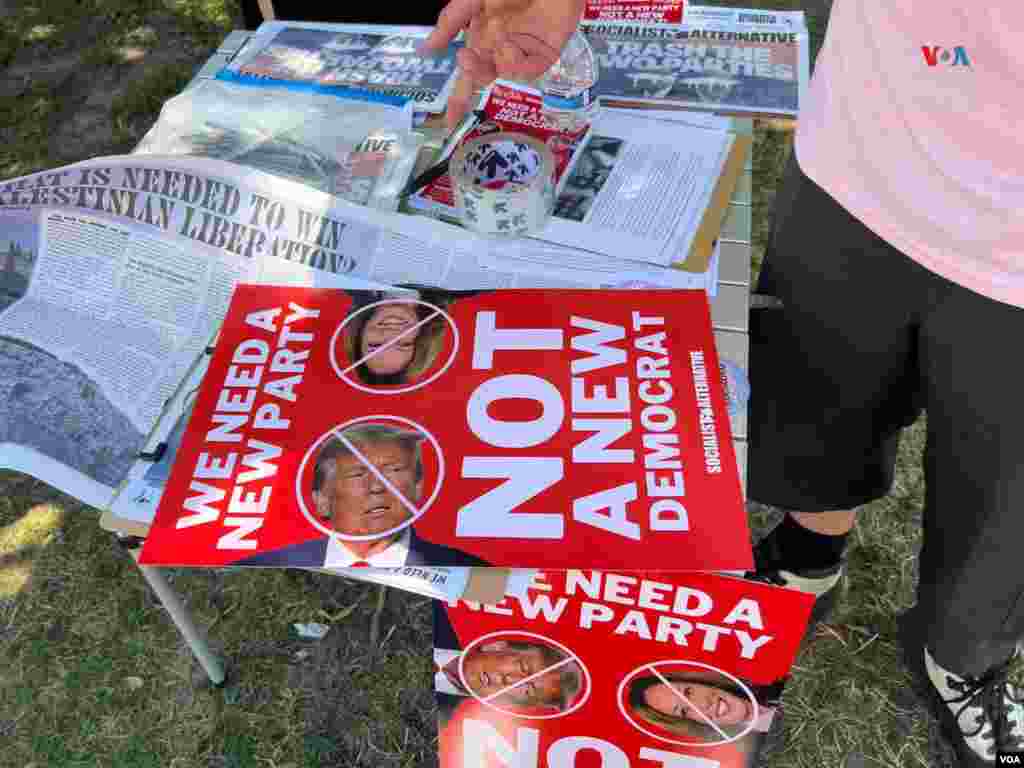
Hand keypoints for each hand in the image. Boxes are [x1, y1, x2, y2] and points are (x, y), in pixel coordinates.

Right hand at [420, 0, 586, 128]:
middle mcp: (500, 52)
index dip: (459, 100)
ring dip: (499, 63)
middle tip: (468, 60)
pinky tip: (513, 43)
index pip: (467, 78)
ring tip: (499, 33)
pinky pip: (530, 71)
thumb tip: (427, 47)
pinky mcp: (546, 54)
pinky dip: (519, 63)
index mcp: (480, 41)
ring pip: (507, 78)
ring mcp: (524, 55)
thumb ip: (450, 22)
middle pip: (486, 82)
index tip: (451, 120)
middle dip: (476, 78)